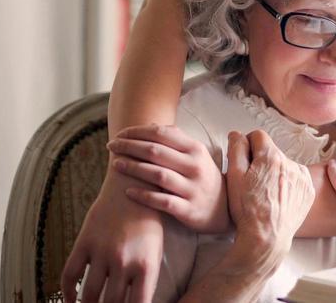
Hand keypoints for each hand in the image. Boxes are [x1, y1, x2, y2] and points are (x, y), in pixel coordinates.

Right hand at [61, 172, 165, 302]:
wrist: (134, 185)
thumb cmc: (148, 221)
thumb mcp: (154, 250)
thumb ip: (145, 279)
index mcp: (147, 265)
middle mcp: (124, 261)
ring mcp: (102, 251)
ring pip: (89, 294)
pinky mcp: (85, 241)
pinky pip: (70, 274)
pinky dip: (67, 292)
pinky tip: (70, 299)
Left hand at [108, 124, 229, 233]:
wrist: (224, 209)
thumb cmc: (203, 178)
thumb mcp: (197, 155)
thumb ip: (177, 140)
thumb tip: (151, 125)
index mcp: (195, 149)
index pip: (162, 134)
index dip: (137, 132)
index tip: (120, 134)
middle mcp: (194, 166)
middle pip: (156, 152)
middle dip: (129, 146)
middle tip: (111, 145)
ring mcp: (192, 189)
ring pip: (157, 175)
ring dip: (133, 168)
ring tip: (115, 164)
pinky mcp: (188, 210)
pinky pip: (162, 201)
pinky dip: (143, 196)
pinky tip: (127, 191)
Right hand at [226, 129, 314, 259]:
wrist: (267, 238)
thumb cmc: (247, 210)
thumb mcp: (233, 177)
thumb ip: (236, 149)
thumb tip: (237, 134)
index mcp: (271, 157)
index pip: (258, 136)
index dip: (247, 146)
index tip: (244, 161)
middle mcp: (291, 163)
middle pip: (272, 152)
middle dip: (261, 161)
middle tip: (253, 182)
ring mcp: (302, 177)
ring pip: (285, 164)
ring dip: (276, 172)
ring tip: (266, 193)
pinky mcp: (309, 190)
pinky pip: (297, 178)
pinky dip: (288, 184)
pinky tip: (278, 198)